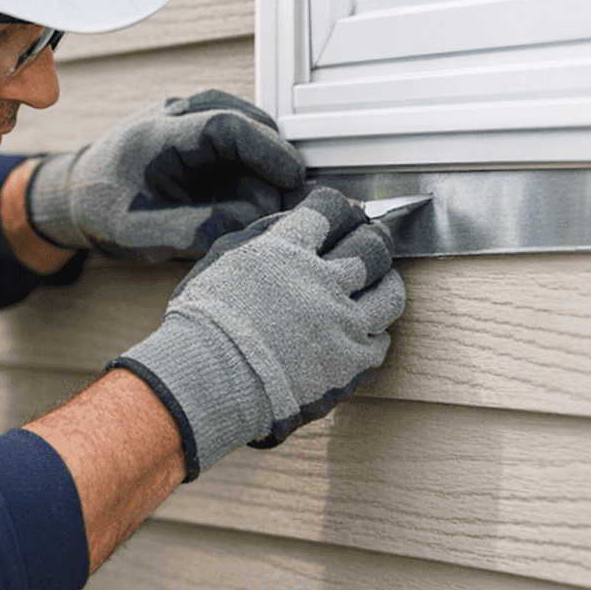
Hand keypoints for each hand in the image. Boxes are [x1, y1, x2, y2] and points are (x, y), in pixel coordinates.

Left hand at [27, 90, 304, 262]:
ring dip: (263, 161)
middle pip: (245, 118)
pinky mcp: (194, 127)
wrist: (76, 195)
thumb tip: (249, 221)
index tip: (293, 178)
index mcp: (157, 136)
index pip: (226, 125)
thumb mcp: (139, 236)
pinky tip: (247, 194)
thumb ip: (192, 231)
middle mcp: (173, 115)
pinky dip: (252, 162)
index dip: (267, 150)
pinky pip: (237, 136)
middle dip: (272, 160)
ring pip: (246, 124)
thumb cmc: (103, 212)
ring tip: (260, 203)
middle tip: (278, 203)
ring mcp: (185, 116)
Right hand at [110, 186, 405, 477]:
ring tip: (382, 283)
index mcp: (286, 251)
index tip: (346, 212)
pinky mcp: (350, 363)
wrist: (206, 381)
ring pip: (389, 293)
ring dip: (387, 283)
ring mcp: (340, 323)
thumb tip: (290, 223)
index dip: (342, 208)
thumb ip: (258, 237)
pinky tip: (368, 333)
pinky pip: (380, 343)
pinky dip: (376, 335)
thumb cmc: (201, 325)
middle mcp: (320, 281)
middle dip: (374, 238)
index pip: (330, 210)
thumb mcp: (219, 262)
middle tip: (373, 240)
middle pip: (370, 247)